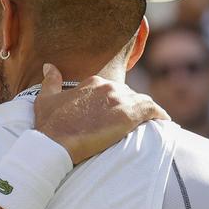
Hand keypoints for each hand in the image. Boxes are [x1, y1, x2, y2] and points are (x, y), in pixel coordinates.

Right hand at [34, 64, 168, 164]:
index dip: (113, 102)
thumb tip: (49, 66)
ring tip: (147, 122)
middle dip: (128, 106)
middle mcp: (109, 86)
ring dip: (144, 111)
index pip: (112, 89)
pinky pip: (152, 110)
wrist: (56, 143)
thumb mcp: (46, 99)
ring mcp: (120, 99)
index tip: (113, 113)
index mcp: (93, 82)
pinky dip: (159, 114)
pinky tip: (163, 121)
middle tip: (127, 122)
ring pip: (141, 101)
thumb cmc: (50, 124)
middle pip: (127, 94)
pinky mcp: (129, 115)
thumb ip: (51, 81)